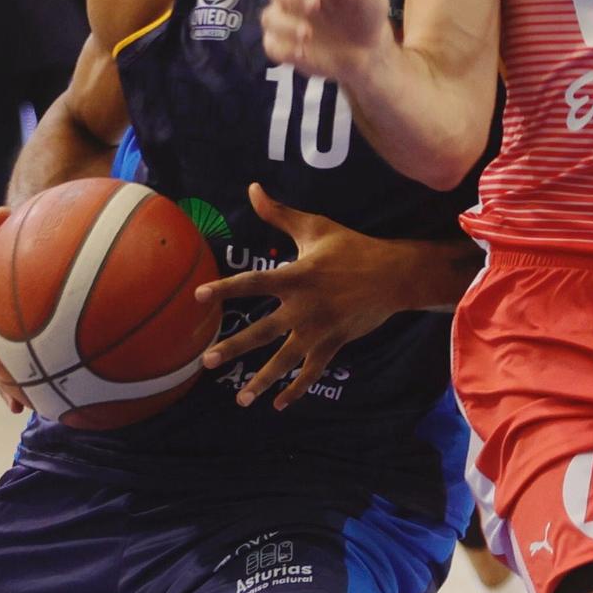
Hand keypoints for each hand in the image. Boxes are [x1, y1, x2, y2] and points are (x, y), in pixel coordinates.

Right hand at [0, 207, 28, 411]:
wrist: (30, 267)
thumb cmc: (23, 252)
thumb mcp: (15, 239)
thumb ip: (8, 227)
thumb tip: (0, 210)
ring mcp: (1, 343)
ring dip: (1, 384)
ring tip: (12, 400)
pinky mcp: (20, 356)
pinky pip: (23, 376)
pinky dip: (29, 390)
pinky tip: (45, 407)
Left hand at [196, 182, 404, 410]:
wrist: (393, 275)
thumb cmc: (351, 248)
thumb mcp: (315, 227)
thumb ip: (279, 213)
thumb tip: (251, 188)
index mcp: (296, 277)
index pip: (253, 283)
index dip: (225, 289)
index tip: (199, 297)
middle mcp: (304, 307)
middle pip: (262, 331)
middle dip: (235, 347)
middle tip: (208, 361)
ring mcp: (319, 330)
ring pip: (284, 361)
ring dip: (261, 381)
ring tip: (241, 401)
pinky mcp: (333, 344)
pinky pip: (312, 371)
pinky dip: (296, 389)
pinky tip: (279, 404)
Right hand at [261, 0, 390, 82]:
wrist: (370, 46)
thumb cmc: (363, 6)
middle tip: (316, 4)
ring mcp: (286, 21)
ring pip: (269, 17)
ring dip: (286, 24)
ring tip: (308, 33)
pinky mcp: (284, 47)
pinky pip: (272, 45)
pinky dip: (286, 48)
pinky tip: (303, 50)